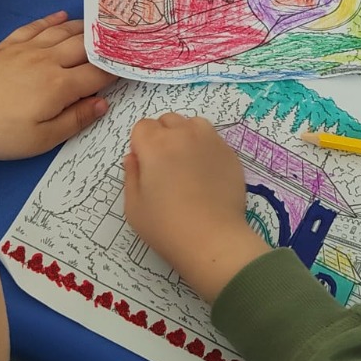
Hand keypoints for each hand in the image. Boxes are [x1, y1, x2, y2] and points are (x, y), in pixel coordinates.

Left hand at [0, 12, 111, 161]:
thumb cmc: (2, 135)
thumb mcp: (42, 139)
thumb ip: (75, 119)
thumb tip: (102, 102)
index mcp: (60, 86)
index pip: (97, 73)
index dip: (117, 69)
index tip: (132, 63)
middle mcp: (48, 61)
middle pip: (84, 46)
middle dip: (105, 43)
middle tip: (122, 37)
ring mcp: (26, 49)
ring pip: (62, 31)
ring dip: (83, 27)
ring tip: (99, 26)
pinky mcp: (7, 45)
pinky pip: (35, 26)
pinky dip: (51, 20)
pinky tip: (62, 16)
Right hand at [123, 113, 269, 301]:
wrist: (213, 240)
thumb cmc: (166, 226)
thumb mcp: (134, 206)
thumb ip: (131, 175)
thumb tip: (134, 157)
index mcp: (155, 144)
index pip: (142, 126)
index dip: (140, 145)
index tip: (145, 167)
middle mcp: (183, 134)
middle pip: (167, 121)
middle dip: (161, 136)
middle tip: (164, 167)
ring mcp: (210, 141)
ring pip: (193, 124)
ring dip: (185, 135)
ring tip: (186, 164)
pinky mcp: (230, 153)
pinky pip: (213, 140)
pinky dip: (205, 148)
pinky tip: (206, 174)